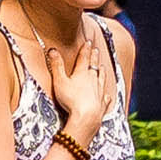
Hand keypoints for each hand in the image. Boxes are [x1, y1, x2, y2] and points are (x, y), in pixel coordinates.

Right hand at [46, 26, 110, 144]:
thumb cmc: (71, 99)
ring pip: (101, 79)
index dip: (85, 49)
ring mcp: (99, 92)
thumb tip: (52, 50)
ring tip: (102, 67)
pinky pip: (106, 98)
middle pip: (94, 66)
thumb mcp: (60, 81)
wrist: (86, 117)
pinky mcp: (102, 104)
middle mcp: (93, 80)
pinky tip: (108, 95)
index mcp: (82, 73)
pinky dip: (106, 95)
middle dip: (94, 58)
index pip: (84, 58)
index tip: (88, 42)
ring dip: (101, 72)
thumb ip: (56, 66)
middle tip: (96, 50)